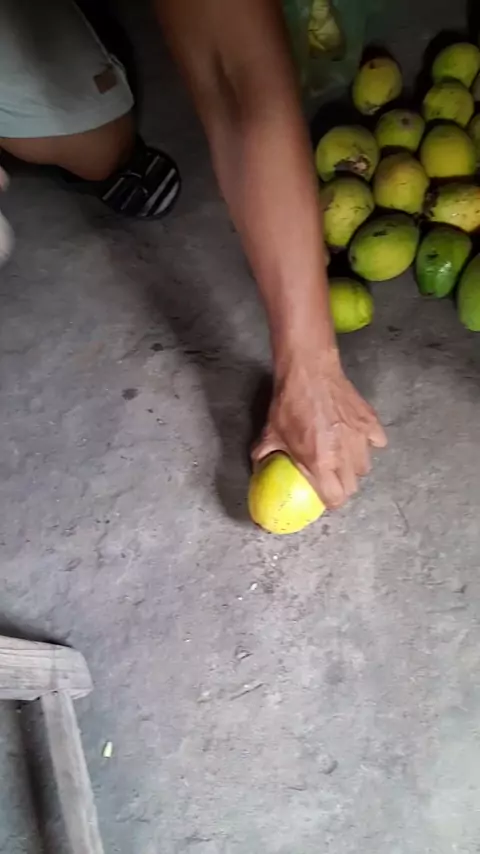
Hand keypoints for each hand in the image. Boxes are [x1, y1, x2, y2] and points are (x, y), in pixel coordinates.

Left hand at [252, 352, 386, 508]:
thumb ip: (264, 455)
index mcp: (320, 463)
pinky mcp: (370, 422)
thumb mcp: (270, 433)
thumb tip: (258, 467)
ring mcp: (360, 438)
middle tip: (333, 479)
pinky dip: (369, 443)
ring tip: (342, 457)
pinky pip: (378, 442)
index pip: (336, 498)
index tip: (326, 498)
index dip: (331, 501)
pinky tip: (356, 438)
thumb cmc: (289, 403)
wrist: (308, 372)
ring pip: (365, 466)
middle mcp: (343, 455)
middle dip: (343, 487)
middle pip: (353, 486)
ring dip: (354, 466)